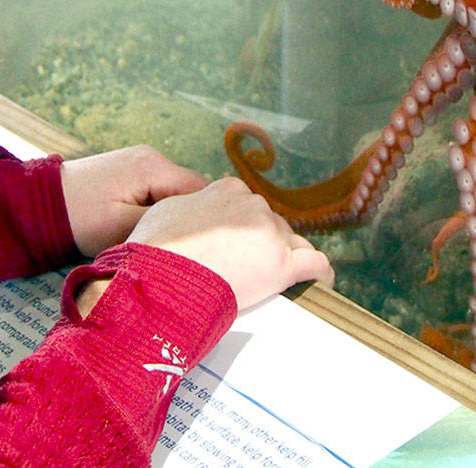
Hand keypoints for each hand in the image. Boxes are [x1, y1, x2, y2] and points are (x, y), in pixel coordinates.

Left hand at [60, 145, 208, 256]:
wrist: (37, 202)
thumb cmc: (79, 218)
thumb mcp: (123, 227)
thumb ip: (163, 224)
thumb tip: (194, 228)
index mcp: (155, 167)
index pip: (202, 191)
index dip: (204, 219)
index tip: (199, 246)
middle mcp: (153, 157)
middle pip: (190, 191)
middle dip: (187, 218)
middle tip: (177, 247)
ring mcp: (141, 161)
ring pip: (174, 193)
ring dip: (169, 215)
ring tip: (158, 239)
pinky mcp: (129, 171)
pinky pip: (157, 190)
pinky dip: (156, 209)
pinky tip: (144, 227)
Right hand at [126, 176, 334, 310]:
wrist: (158, 278)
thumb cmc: (155, 249)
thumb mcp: (168, 209)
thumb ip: (193, 205)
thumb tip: (196, 212)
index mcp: (228, 189)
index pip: (251, 207)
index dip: (246, 230)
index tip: (241, 247)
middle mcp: (253, 206)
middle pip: (272, 226)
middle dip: (264, 246)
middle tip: (247, 271)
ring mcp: (270, 234)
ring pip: (292, 244)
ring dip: (285, 260)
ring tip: (273, 283)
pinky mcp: (281, 264)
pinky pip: (316, 264)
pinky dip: (320, 274)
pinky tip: (318, 284)